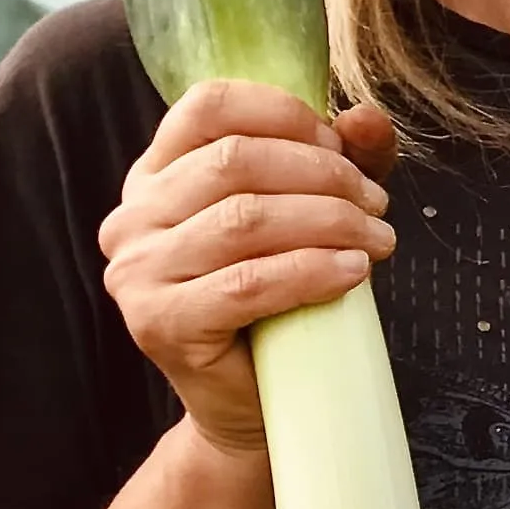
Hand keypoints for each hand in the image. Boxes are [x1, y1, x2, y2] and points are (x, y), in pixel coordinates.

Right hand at [99, 81, 401, 453]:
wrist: (246, 402)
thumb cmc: (273, 300)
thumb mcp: (306, 213)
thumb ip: (336, 159)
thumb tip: (369, 119)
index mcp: (155, 174)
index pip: (208, 106)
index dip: (283, 113)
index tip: (340, 145)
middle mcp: (132, 217)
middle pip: (234, 161)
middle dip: (322, 174)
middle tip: (375, 203)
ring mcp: (138, 272)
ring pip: (244, 220)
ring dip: (328, 222)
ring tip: (376, 239)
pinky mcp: (161, 324)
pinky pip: (247, 283)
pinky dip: (310, 271)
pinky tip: (352, 272)